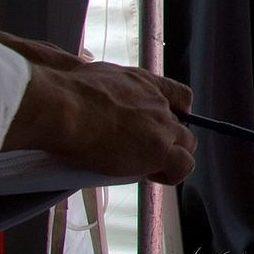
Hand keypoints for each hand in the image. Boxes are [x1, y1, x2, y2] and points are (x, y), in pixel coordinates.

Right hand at [6, 56, 196, 184]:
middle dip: (168, 140)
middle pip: (182, 125)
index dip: (177, 111)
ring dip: (171, 158)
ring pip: (187, 145)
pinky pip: (182, 167)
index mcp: (145, 83)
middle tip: (143, 152)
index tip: (164, 123)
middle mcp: (159, 103)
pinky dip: (171, 174)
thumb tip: (99, 94)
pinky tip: (152, 176)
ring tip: (146, 168)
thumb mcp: (96, 77)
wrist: (66, 109)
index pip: (179, 95)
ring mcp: (163, 127)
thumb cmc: (67, 93)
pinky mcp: (159, 150)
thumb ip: (110, 88)